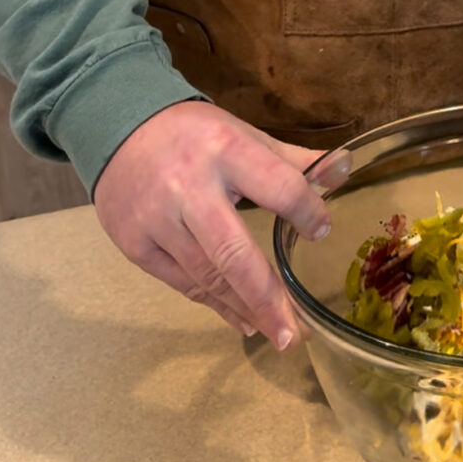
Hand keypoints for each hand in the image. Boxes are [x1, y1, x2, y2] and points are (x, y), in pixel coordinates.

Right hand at [93, 100, 346, 345]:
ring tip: (277, 334)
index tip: (322, 232)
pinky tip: (240, 319)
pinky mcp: (134, 243)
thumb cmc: (193, 134)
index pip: (278, 188)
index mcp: (225, 150)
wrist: (118, 127)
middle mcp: (188, 187)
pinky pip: (182, 283)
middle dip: (268, 298)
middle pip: (233, 253)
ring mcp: (157, 219)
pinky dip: (214, 304)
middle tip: (298, 334)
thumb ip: (291, 160)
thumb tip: (344, 170)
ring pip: (207, 277)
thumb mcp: (242, 134)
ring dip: (245, 309)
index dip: (307, 213)